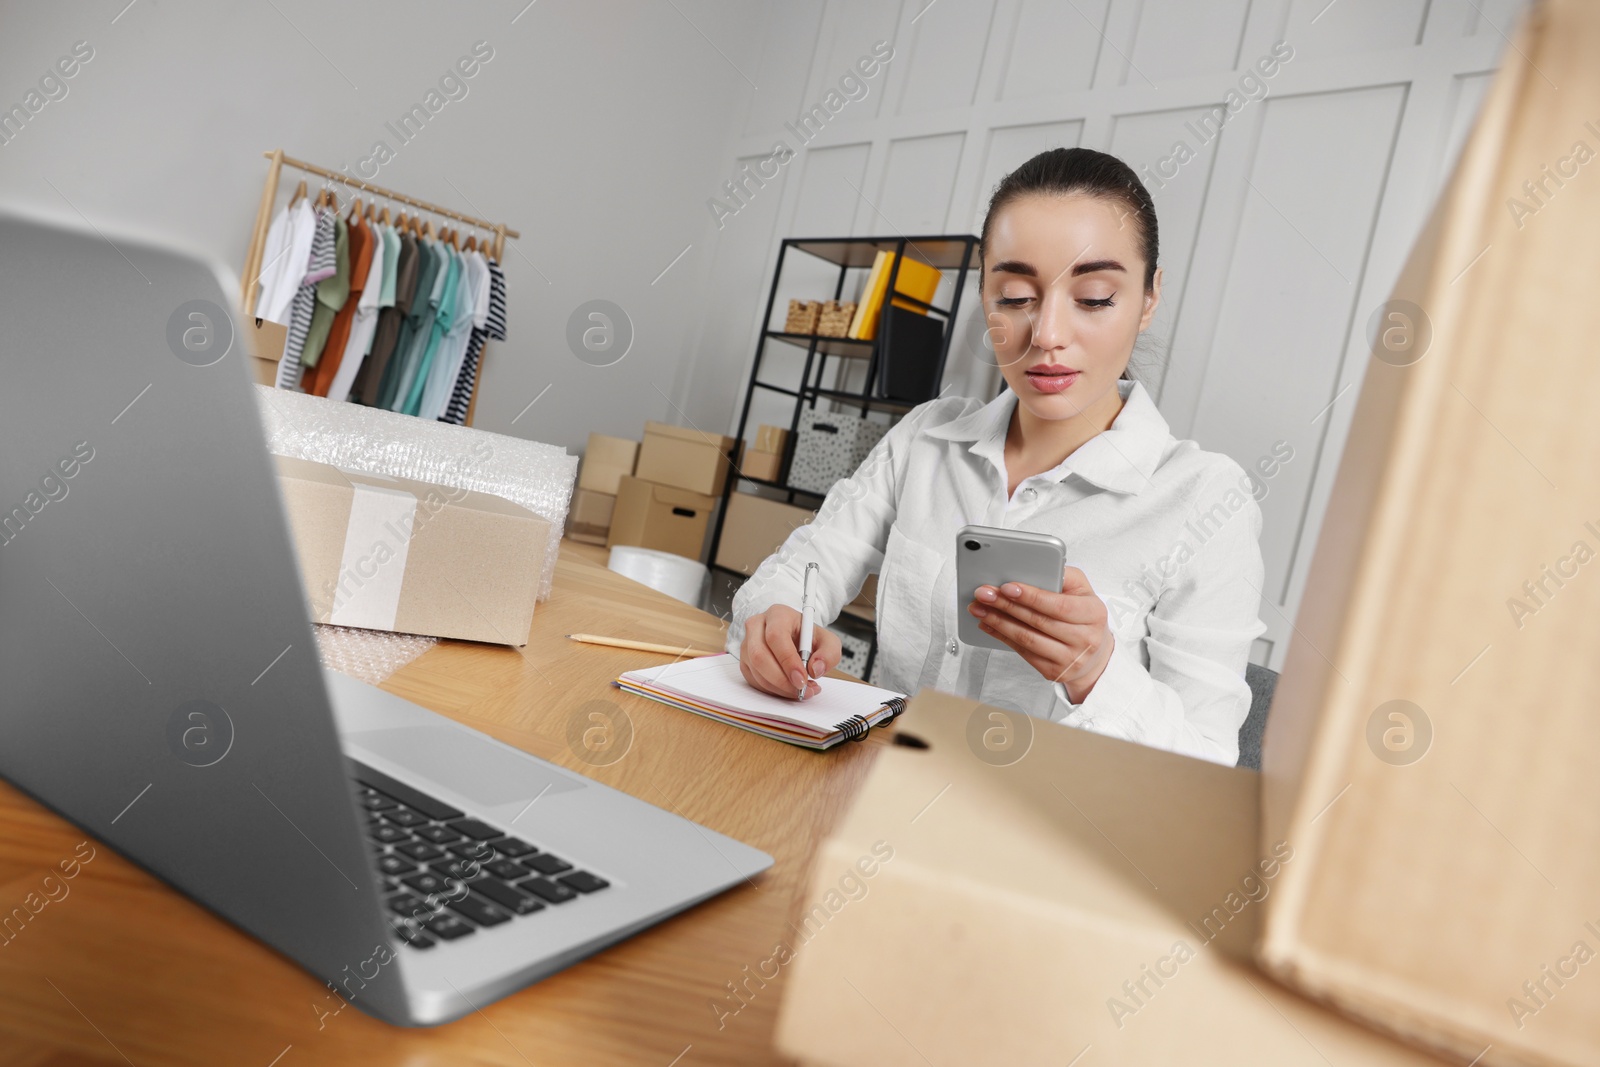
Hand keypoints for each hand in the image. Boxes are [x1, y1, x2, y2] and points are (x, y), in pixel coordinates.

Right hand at [738, 604, 841, 699]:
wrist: (796, 638)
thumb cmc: (808, 637)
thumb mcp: (828, 641)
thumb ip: (829, 654)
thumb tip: (815, 669)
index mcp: (778, 615)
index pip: (776, 636)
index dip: (788, 661)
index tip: (802, 679)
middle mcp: (757, 626)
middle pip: (759, 655)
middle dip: (781, 679)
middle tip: (800, 690)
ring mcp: (747, 643)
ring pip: (755, 671)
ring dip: (778, 687)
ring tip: (800, 690)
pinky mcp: (744, 660)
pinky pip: (753, 680)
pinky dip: (771, 690)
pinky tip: (788, 688)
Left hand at [967, 565, 1112, 702]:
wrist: (1095, 653)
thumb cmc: (1083, 614)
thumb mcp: (1082, 589)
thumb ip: (1062, 575)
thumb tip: (1035, 567)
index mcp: (1093, 613)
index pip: (1059, 605)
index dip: (1031, 597)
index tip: (1007, 587)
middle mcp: (1085, 639)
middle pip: (1038, 621)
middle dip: (1006, 606)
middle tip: (984, 594)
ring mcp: (1069, 659)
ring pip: (1027, 639)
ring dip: (998, 622)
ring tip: (979, 608)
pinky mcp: (1053, 671)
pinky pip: (1022, 652)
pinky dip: (1001, 637)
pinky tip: (988, 624)